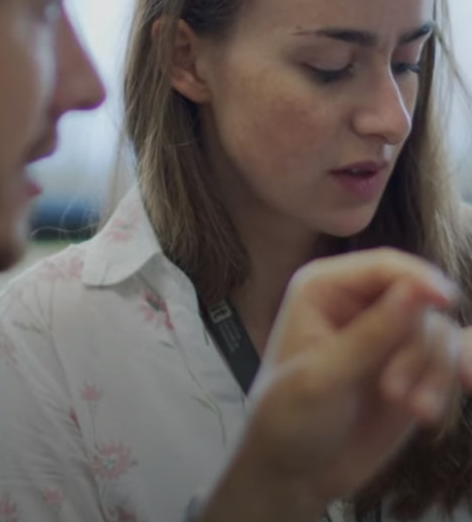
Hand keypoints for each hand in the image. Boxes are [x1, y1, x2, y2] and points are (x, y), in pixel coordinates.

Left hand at [198, 248, 462, 521]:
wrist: (295, 470)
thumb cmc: (289, 416)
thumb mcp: (324, 376)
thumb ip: (372, 333)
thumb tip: (417, 288)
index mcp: (323, 288)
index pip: (383, 265)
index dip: (418, 277)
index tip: (446, 301)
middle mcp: (357, 302)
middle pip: (420, 298)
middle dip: (419, 347)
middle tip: (395, 393)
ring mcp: (386, 333)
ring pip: (438, 331)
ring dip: (432, 372)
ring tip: (410, 409)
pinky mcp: (408, 366)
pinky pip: (447, 359)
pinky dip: (446, 383)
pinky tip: (428, 413)